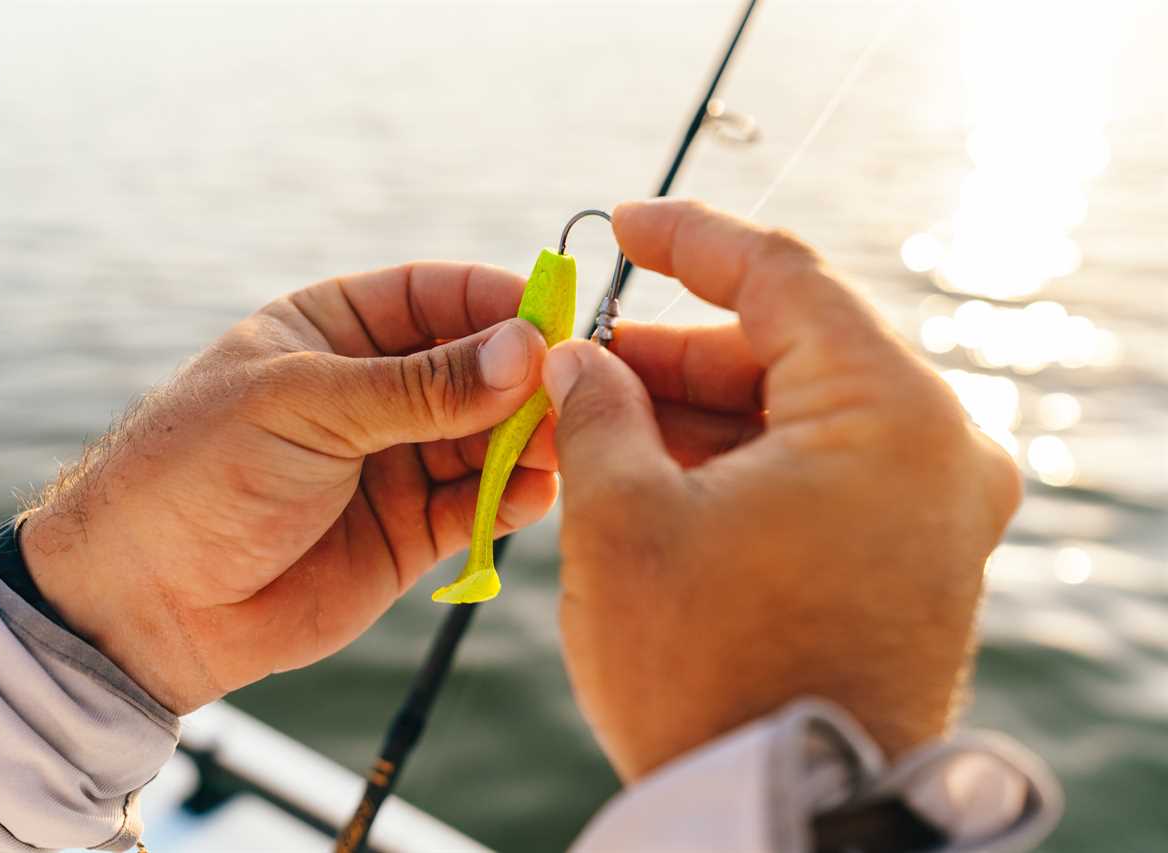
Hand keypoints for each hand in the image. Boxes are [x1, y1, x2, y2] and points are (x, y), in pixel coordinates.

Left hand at [21, 262, 558, 712]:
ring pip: (489, 436)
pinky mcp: (412, 531)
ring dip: (529, 438)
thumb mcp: (304, 407)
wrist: (146, 601)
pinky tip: (533, 493)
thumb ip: (419, 387)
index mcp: (336, 331)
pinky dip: (514, 498)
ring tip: (561, 443)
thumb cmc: (200, 473)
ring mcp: (397, 461)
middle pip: (477, 366)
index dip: (497, 301)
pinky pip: (480, 505)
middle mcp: (376, 391)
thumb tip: (525, 350)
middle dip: (525, 376)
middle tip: (575, 389)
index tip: (556, 314)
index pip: (436, 296)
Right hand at [543, 199, 1020, 781]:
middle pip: (790, 349)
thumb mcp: (622, 519)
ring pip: (800, 413)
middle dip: (673, 348)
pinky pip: (818, 471)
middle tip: (580, 356)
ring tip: (597, 418)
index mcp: (891, 414)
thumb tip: (577, 357)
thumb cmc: (704, 674)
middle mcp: (940, 448)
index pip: (783, 275)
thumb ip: (595, 406)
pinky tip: (653, 468)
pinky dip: (738, 460)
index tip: (621, 223)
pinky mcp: (913, 555)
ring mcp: (935, 507)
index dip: (689, 239)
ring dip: (697, 409)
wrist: (780, 820)